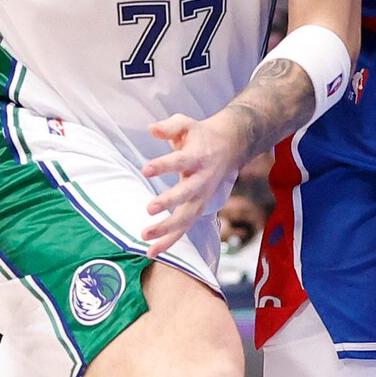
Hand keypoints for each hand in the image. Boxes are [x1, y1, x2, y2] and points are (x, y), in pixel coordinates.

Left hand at [140, 111, 242, 256]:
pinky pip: (184, 228)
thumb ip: (169, 126)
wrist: (230, 147)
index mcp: (198, 157)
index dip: (163, 165)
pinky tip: (151, 252)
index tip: (145, 169)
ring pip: (187, 218)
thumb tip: (151, 129)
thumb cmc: (200, 135)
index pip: (180, 161)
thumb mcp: (186, 124)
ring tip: (144, 237)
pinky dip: (169, 242)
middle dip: (169, 202)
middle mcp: (202, 180)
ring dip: (167, 230)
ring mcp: (202, 197)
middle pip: (186, 194)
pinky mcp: (198, 208)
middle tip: (149, 208)